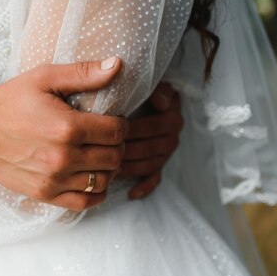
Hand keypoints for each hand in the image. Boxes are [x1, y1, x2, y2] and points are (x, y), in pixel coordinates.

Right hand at [0, 58, 127, 211]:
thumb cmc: (12, 99)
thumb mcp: (45, 77)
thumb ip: (83, 73)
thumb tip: (118, 64)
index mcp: (66, 127)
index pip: (117, 132)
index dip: (123, 125)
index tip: (115, 121)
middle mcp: (62, 157)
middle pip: (114, 157)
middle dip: (118, 145)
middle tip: (108, 137)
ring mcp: (53, 179)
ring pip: (103, 180)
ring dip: (109, 168)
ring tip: (100, 155)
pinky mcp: (44, 194)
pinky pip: (84, 202)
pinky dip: (96, 192)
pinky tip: (92, 177)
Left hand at [120, 82, 183, 199]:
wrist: (136, 98)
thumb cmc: (134, 90)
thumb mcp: (146, 83)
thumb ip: (154, 88)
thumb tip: (159, 100)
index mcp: (171, 114)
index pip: (156, 125)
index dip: (136, 128)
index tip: (115, 129)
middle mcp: (172, 134)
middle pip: (152, 147)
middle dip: (129, 150)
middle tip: (105, 152)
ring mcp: (166, 151)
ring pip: (151, 163)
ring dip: (132, 167)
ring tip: (109, 167)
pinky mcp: (160, 164)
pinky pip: (155, 178)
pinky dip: (145, 186)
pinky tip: (131, 192)